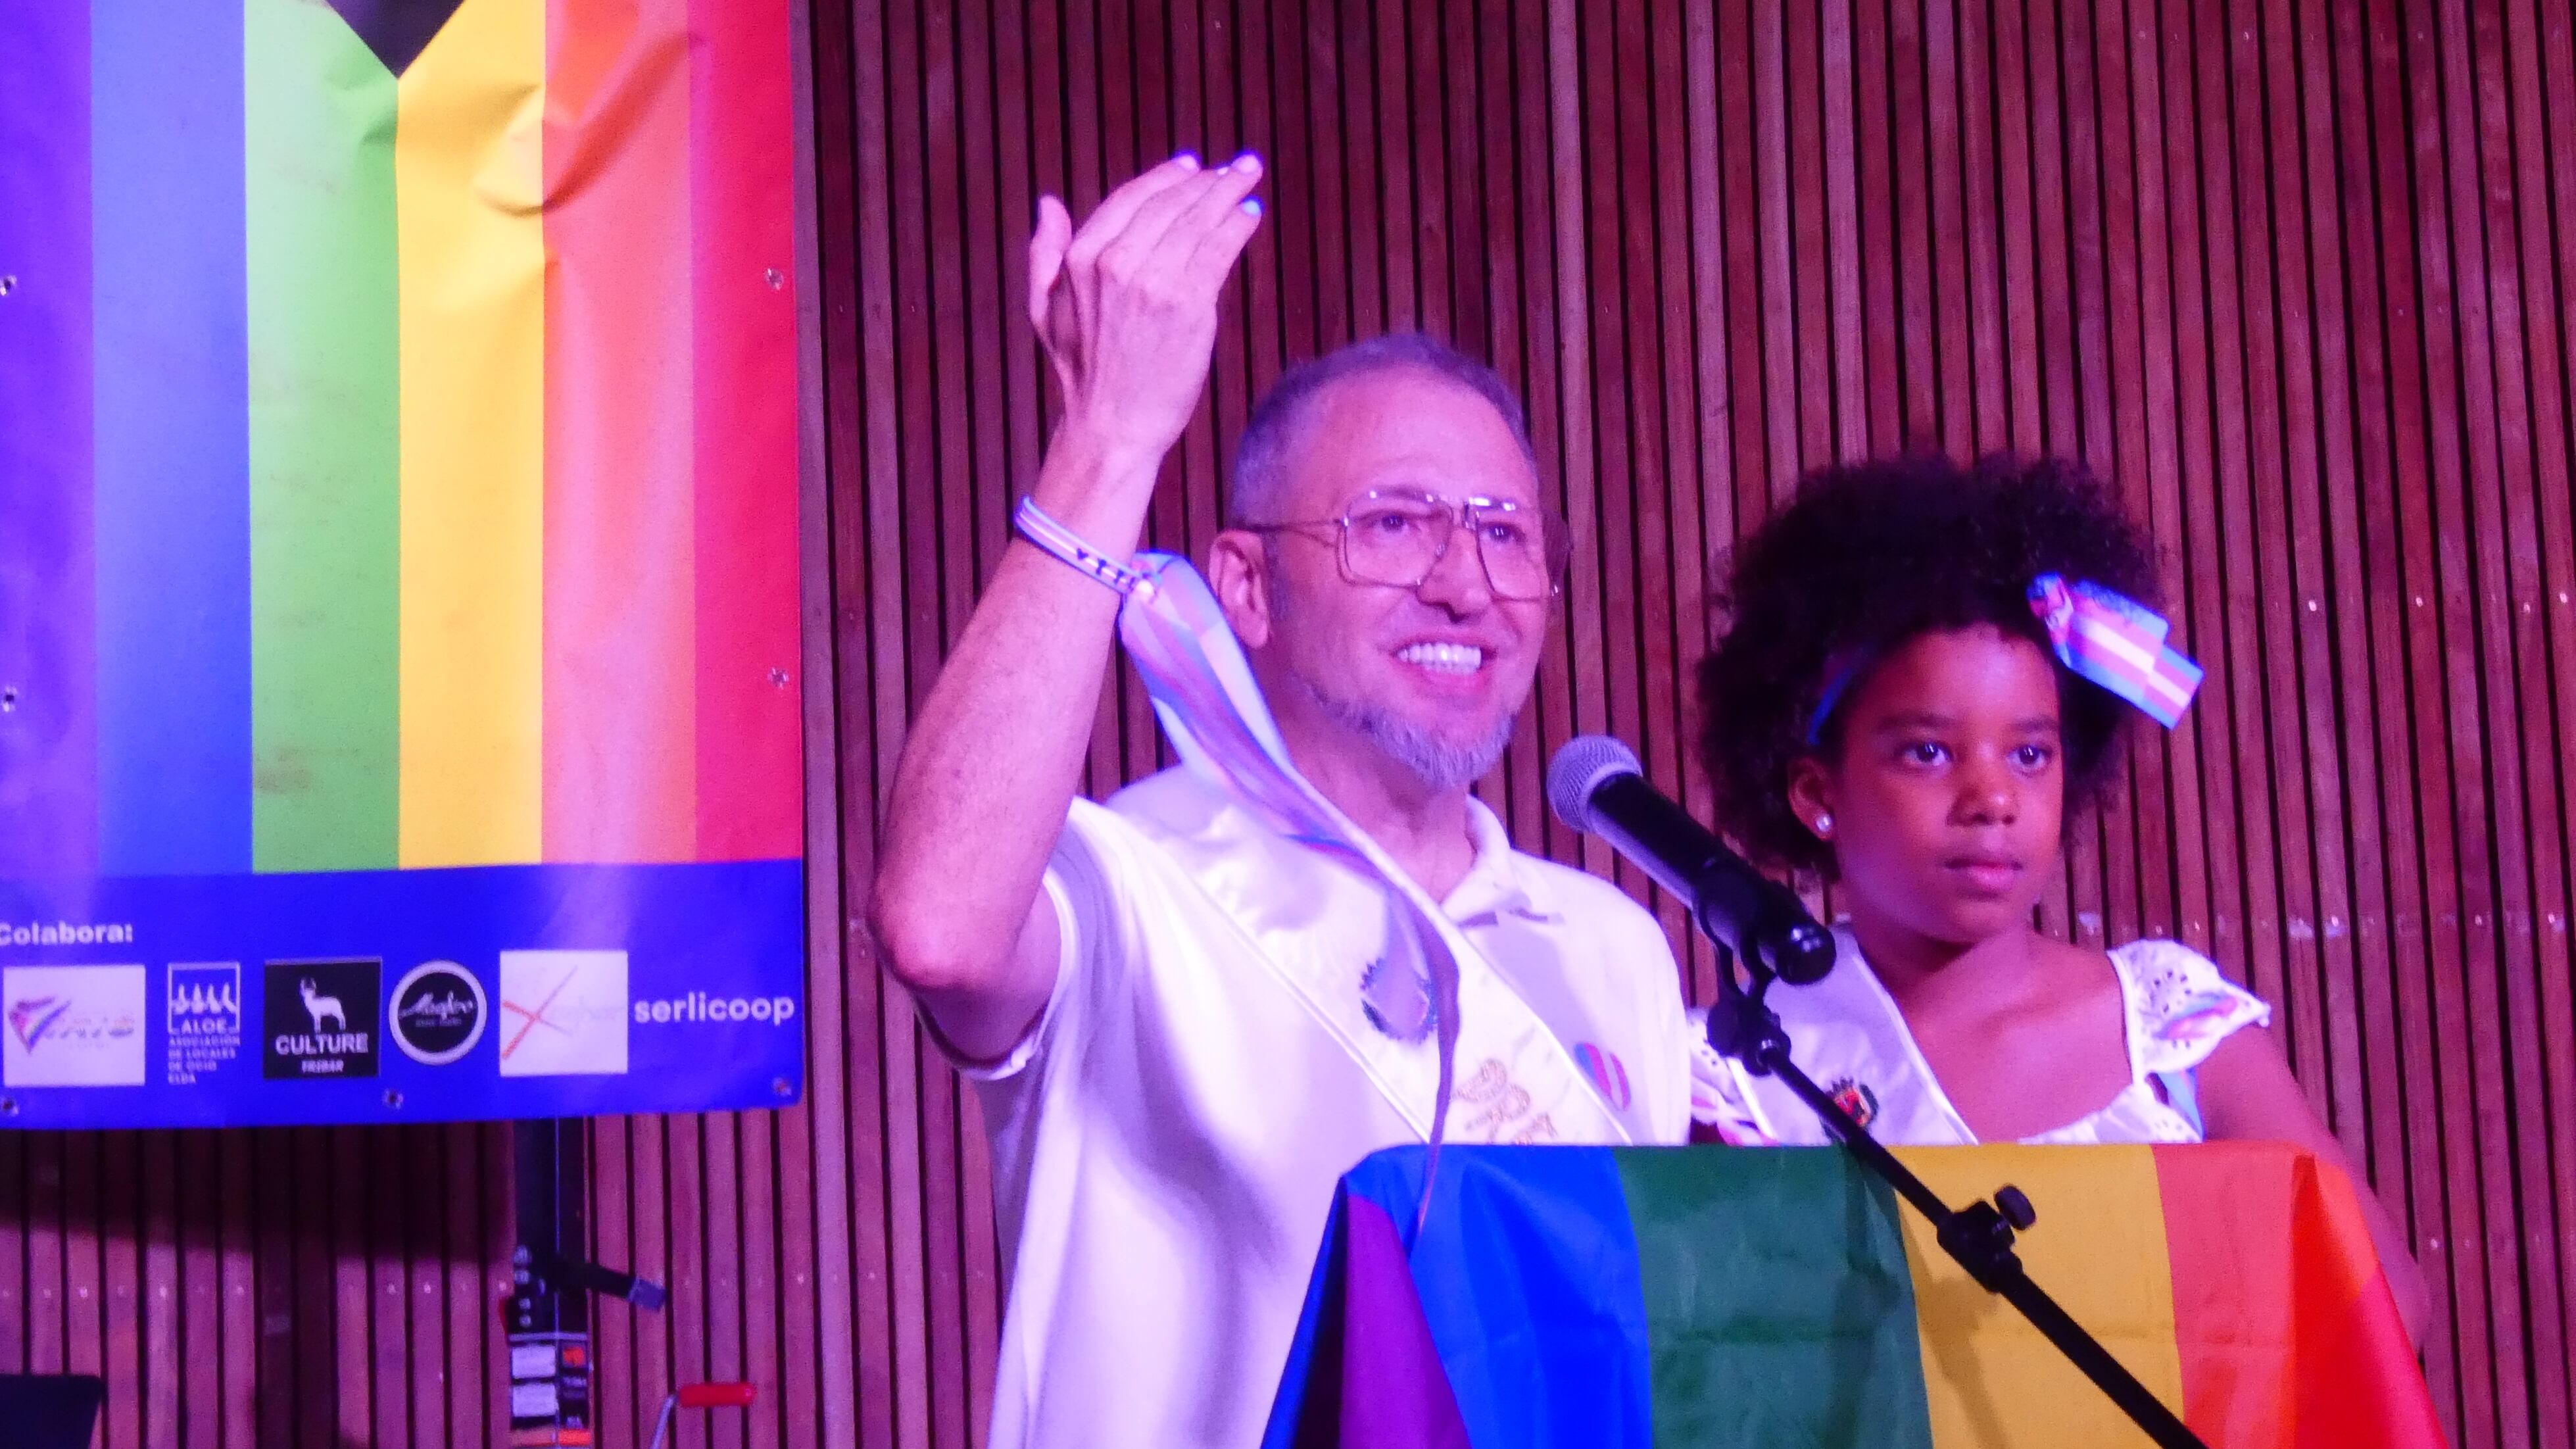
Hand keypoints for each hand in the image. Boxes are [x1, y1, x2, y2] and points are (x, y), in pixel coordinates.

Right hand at [1028, 152, 1265, 469]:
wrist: (1113, 426)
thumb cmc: (1082, 372)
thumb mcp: (1045, 310)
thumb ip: (1045, 254)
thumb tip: (1049, 203)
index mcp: (1080, 258)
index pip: (1131, 200)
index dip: (1165, 178)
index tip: (1191, 166)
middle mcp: (1115, 262)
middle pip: (1170, 204)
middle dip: (1206, 180)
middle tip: (1234, 168)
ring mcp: (1154, 281)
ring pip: (1199, 220)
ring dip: (1228, 193)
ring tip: (1248, 177)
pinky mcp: (1189, 303)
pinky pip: (1219, 249)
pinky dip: (1238, 226)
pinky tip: (1249, 215)